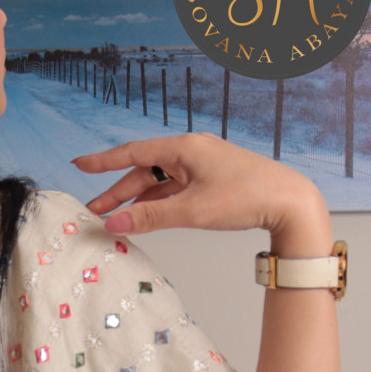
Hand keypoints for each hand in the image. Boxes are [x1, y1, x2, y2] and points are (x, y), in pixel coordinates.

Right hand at [74, 134, 331, 254]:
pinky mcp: (210, 181)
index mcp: (184, 148)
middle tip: (94, 210)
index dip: (104, 161)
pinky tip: (144, 217)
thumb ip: (149, 217)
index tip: (80, 164)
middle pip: (144, 171)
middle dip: (117, 191)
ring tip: (114, 218)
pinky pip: (174, 190)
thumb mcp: (192, 210)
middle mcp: (190, 152)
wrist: (290, 203)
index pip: (133, 152)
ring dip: (136, 200)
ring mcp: (201, 167)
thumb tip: (113, 223)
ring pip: (158, 182)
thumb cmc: (246, 197)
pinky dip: (156, 203)